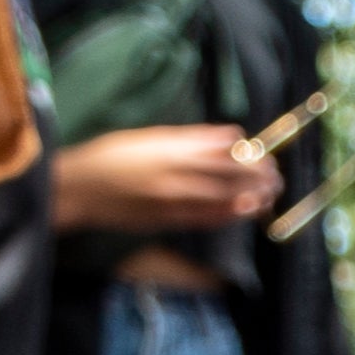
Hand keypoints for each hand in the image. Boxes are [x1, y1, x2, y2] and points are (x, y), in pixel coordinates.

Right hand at [54, 123, 284, 239]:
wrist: (78, 187)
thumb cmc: (111, 156)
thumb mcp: (150, 137)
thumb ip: (193, 138)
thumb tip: (232, 135)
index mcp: (171, 148)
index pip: (223, 152)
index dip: (250, 157)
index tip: (265, 156)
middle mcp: (175, 173)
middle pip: (228, 176)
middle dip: (257, 178)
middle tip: (275, 177)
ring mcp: (172, 199)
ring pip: (222, 199)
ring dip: (250, 198)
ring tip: (269, 195)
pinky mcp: (166, 219)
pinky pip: (205, 218)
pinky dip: (229, 214)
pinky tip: (245, 211)